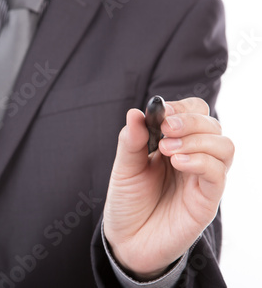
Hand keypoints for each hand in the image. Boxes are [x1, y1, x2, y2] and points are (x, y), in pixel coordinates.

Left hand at [103, 97, 233, 279]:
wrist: (127, 240)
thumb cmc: (128, 202)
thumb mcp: (124, 168)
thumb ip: (131, 141)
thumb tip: (135, 112)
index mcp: (174, 143)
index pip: (194, 112)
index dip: (181, 107)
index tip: (160, 113)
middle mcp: (193, 157)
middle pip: (212, 124)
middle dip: (189, 119)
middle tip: (165, 128)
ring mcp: (202, 178)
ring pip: (224, 145)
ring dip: (197, 139)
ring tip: (167, 150)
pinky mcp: (206, 199)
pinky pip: (217, 173)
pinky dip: (200, 160)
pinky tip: (176, 162)